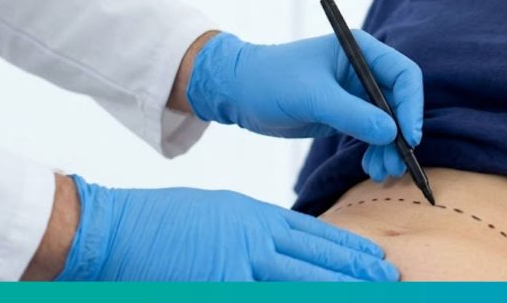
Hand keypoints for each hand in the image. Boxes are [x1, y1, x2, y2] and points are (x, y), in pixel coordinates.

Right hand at [55, 175, 399, 280]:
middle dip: (358, 274)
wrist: (114, 229)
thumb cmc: (163, 221)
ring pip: (301, 283)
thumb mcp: (222, 213)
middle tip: (393, 281)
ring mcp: (239, 265)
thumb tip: (288, 247)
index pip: (317, 236)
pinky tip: (318, 301)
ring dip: (337, 289)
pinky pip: (267, 296)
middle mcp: (256, 239)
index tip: (378, 258)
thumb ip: (258, 231)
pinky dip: (294, 298)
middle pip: (319, 261)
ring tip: (373, 292)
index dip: (350, 250)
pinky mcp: (220, 284)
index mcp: (257, 218)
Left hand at [186, 32, 422, 176]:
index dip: (412, 105)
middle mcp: (363, 69)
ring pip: (388, 121)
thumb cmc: (271, 81)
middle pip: (400, 101)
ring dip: (390, 147)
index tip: (408, 136)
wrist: (239, 92)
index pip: (403, 74)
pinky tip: (371, 168)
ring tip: (383, 172)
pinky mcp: (345, 113)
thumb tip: (392, 133)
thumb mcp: (312, 97)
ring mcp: (355, 92)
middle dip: (401, 133)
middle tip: (398, 163)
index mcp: (360, 50)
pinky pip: (372, 132)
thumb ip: (353, 114)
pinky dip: (376, 150)